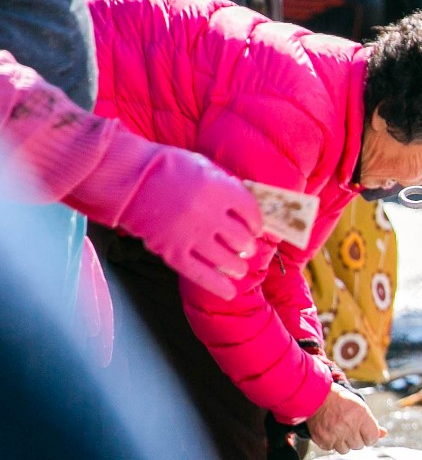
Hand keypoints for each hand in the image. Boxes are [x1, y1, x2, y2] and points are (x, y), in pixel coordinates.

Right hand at [121, 147, 262, 299]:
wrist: (127, 177)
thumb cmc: (165, 168)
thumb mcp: (202, 167)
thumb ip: (225, 186)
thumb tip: (245, 207)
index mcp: (219, 189)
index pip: (251, 212)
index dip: (256, 223)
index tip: (256, 229)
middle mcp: (209, 214)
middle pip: (241, 239)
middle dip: (247, 246)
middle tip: (245, 248)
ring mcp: (190, 235)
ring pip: (226, 259)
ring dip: (237, 266)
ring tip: (238, 267)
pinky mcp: (172, 251)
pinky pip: (201, 274)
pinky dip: (217, 285)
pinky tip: (229, 292)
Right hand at [308, 386, 384, 452]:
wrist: (316, 397)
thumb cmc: (340, 401)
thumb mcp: (360, 407)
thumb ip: (372, 423)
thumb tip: (384, 434)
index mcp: (361, 417)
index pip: (372, 438)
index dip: (370, 437)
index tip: (365, 433)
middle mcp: (348, 427)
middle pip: (359, 446)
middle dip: (356, 439)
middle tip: (349, 428)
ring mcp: (335, 434)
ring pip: (345, 450)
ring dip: (344, 443)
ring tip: (339, 430)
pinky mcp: (323, 440)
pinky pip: (332, 449)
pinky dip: (331, 443)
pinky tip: (330, 432)